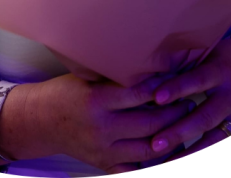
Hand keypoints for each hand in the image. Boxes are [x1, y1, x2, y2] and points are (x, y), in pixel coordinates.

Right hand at [0, 73, 188, 172]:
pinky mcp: (104, 164)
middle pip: (149, 122)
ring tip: (183, 122)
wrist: (41, 121)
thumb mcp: (87, 77)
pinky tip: (168, 147)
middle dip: (173, 112)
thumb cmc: (66, 92)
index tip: (178, 79)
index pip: (139, 94)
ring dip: (170, 136)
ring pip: (148, 148)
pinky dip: (155, 159)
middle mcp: (101, 127)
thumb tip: (148, 64)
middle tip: (188, 100)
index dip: (162, 88)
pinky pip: (137, 166)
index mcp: (97, 100)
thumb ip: (115, 75)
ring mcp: (103, 149)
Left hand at [147, 39, 230, 159]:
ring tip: (166, 162)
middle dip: (179, 131)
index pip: (196, 80)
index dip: (177, 88)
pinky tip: (182, 163)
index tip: (157, 98)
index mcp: (220, 71)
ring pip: (214, 139)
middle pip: (204, 117)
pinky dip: (202, 155)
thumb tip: (150, 71)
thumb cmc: (225, 58)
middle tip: (156, 143)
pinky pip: (221, 146)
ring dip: (189, 152)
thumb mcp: (208, 52)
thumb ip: (185, 64)